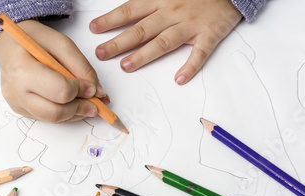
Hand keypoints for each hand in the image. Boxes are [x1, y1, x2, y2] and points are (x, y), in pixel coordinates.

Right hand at [0, 20, 107, 122]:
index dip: (80, 91)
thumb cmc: (34, 40)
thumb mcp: (62, 43)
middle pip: (55, 112)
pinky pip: (48, 119)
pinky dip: (65, 114)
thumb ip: (82, 67)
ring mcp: (16, 103)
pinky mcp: (20, 110)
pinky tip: (73, 104)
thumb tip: (98, 92)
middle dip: (80, 109)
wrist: (9, 44)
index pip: (59, 91)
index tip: (92, 87)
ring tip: (88, 104)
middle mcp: (16, 91)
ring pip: (53, 120)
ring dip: (75, 114)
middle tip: (95, 104)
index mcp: (23, 70)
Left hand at [90, 0, 241, 84]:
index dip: (111, 20)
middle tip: (102, 53)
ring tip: (127, 66)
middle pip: (142, 29)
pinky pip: (199, 52)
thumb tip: (125, 9)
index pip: (131, 10)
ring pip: (164, 41)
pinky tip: (179, 79)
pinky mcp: (210, 34)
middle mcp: (173, 12)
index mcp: (161, 0)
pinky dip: (190, 66)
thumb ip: (147, 0)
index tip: (94, 29)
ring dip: (145, 55)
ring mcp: (191, 24)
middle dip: (119, 41)